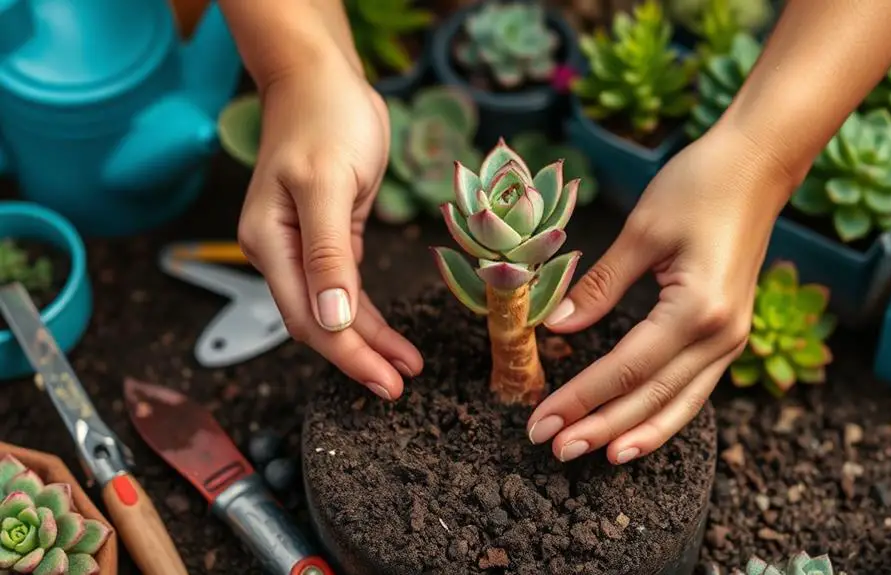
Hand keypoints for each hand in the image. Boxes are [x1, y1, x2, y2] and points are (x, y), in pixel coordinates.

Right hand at [237, 56, 422, 399]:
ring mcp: (303, 245)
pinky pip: (347, 287)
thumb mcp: (328, 184)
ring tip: (405, 365)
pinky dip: (368, 311)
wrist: (322, 77)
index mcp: (270, 243)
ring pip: (335, 310)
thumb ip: (328, 254)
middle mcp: (280, 251)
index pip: (308, 318)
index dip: (348, 355)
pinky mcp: (329, 235)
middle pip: (319, 322)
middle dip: (360, 356)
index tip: (386, 383)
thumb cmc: (324, 120)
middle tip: (400, 384)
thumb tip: (332, 319)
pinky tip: (389, 332)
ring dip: (369, 339)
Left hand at [525, 124, 799, 463]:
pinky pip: (694, 388)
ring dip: (634, 433)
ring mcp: (732, 339)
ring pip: (679, 404)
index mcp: (698, 310)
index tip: (540, 420)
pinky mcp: (730, 334)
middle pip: (652, 398)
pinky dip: (664, 414)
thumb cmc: (700, 185)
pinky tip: (636, 431)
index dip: (581, 399)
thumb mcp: (642, 230)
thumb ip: (599, 285)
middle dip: (600, 427)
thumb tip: (554, 326)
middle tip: (552, 448)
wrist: (760, 164)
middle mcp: (722, 336)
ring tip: (594, 457)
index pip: (626, 369)